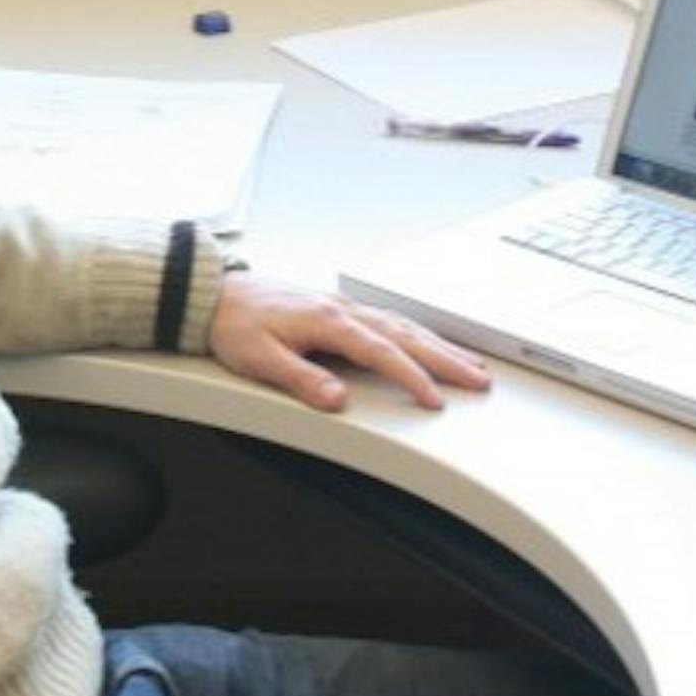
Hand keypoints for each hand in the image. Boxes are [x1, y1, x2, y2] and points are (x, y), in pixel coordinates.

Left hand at [207, 273, 490, 411]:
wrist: (215, 293)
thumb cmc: (234, 323)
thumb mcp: (260, 359)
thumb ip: (301, 380)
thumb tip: (337, 401)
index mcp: (328, 321)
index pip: (382, 353)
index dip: (412, 377)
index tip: (436, 399)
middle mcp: (342, 310)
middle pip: (406, 336)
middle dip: (446, 360)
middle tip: (479, 380)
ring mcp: (343, 307)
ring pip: (403, 326)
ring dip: (439, 345)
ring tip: (470, 363)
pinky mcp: (338, 309)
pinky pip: (389, 321)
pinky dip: (417, 333)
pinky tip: (428, 341)